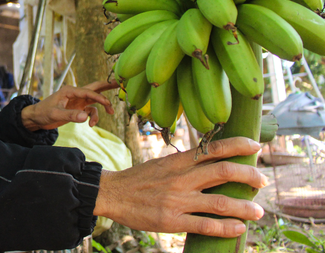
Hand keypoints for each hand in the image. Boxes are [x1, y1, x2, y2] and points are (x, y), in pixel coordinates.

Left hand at [20, 80, 118, 130]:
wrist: (36, 118)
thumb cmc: (43, 112)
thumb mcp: (55, 114)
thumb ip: (70, 115)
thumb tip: (85, 117)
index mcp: (69, 90)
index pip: (88, 91)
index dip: (99, 96)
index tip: (108, 103)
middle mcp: (75, 93)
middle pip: (94, 87)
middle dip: (107, 86)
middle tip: (120, 83)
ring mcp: (77, 101)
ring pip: (95, 99)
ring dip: (103, 105)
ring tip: (110, 113)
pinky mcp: (77, 108)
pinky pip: (90, 110)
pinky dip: (93, 117)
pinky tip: (91, 124)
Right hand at [94, 137, 267, 237]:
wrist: (112, 194)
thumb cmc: (138, 179)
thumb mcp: (161, 163)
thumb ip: (184, 164)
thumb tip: (209, 161)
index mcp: (177, 162)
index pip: (212, 149)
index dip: (236, 145)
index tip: (255, 145)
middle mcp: (180, 178)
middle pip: (222, 171)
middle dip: (248, 175)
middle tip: (261, 180)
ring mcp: (177, 200)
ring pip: (219, 202)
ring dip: (243, 207)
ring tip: (257, 211)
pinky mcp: (172, 221)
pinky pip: (205, 226)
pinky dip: (226, 227)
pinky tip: (238, 228)